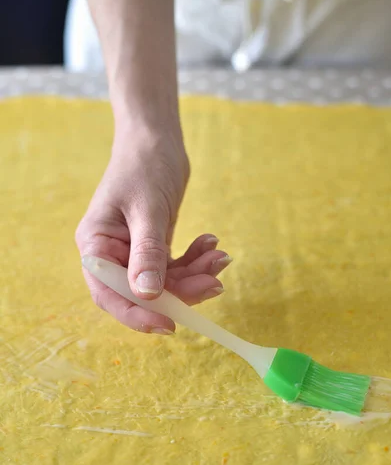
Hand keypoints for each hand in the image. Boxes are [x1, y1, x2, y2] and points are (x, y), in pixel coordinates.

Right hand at [75, 129, 231, 333]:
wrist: (157, 140)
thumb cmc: (145, 166)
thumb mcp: (148, 210)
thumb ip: (147, 253)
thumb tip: (147, 295)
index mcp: (96, 246)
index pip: (110, 294)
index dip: (137, 315)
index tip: (170, 325)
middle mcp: (112, 255)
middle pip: (143, 293)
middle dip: (181, 291)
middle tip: (214, 283)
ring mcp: (133, 253)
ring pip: (165, 282)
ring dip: (195, 274)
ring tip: (219, 257)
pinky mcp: (153, 248)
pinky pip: (175, 267)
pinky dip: (195, 260)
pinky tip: (211, 244)